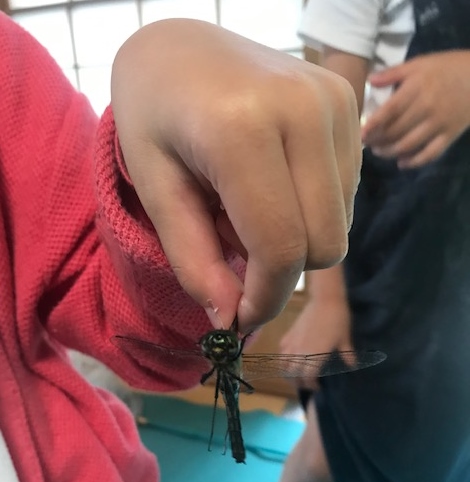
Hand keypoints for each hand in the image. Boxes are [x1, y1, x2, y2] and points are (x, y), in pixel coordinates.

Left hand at [111, 19, 361, 333]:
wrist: (179, 46)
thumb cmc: (154, 115)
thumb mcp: (156, 190)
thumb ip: (194, 260)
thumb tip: (230, 320)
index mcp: (243, 127)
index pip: (280, 245)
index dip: (264, 297)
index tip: (240, 318)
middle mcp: (304, 109)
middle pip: (325, 243)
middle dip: (281, 272)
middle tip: (234, 257)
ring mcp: (335, 101)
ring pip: (339, 224)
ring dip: (295, 238)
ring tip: (246, 206)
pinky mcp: (348, 101)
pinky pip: (344, 195)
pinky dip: (309, 210)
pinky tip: (273, 183)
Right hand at [280, 297, 352, 388]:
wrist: (326, 300)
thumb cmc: (338, 320)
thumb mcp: (345, 339)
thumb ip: (347, 355)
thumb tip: (352, 366)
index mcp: (314, 357)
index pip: (307, 378)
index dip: (311, 385)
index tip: (317, 387)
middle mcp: (300, 353)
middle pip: (293, 375)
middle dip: (298, 382)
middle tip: (306, 383)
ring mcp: (292, 343)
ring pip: (284, 365)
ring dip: (288, 372)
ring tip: (295, 374)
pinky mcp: (289, 334)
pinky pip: (282, 351)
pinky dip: (284, 358)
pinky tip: (290, 358)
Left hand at [362, 51, 469, 167]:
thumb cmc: (446, 68)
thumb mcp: (419, 63)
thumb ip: (393, 73)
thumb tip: (370, 81)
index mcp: (416, 88)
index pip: (390, 110)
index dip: (374, 124)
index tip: (361, 134)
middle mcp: (427, 108)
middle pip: (396, 131)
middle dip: (378, 140)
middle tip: (368, 143)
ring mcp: (439, 124)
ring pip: (409, 145)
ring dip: (390, 152)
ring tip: (379, 151)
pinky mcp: (449, 135)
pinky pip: (430, 154)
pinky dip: (414, 162)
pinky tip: (402, 163)